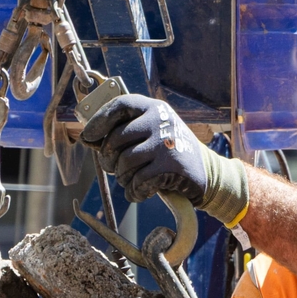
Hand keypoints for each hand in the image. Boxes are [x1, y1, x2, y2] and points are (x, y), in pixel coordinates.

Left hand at [79, 93, 207, 202]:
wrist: (208, 174)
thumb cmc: (169, 153)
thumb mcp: (153, 132)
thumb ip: (126, 130)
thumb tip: (88, 138)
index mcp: (153, 108)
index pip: (119, 105)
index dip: (98, 121)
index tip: (88, 137)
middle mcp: (160, 120)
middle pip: (116, 139)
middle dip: (108, 159)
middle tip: (112, 168)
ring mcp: (166, 142)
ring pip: (125, 162)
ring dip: (122, 178)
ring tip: (130, 181)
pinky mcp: (171, 166)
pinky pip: (138, 181)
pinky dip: (134, 191)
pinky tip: (139, 192)